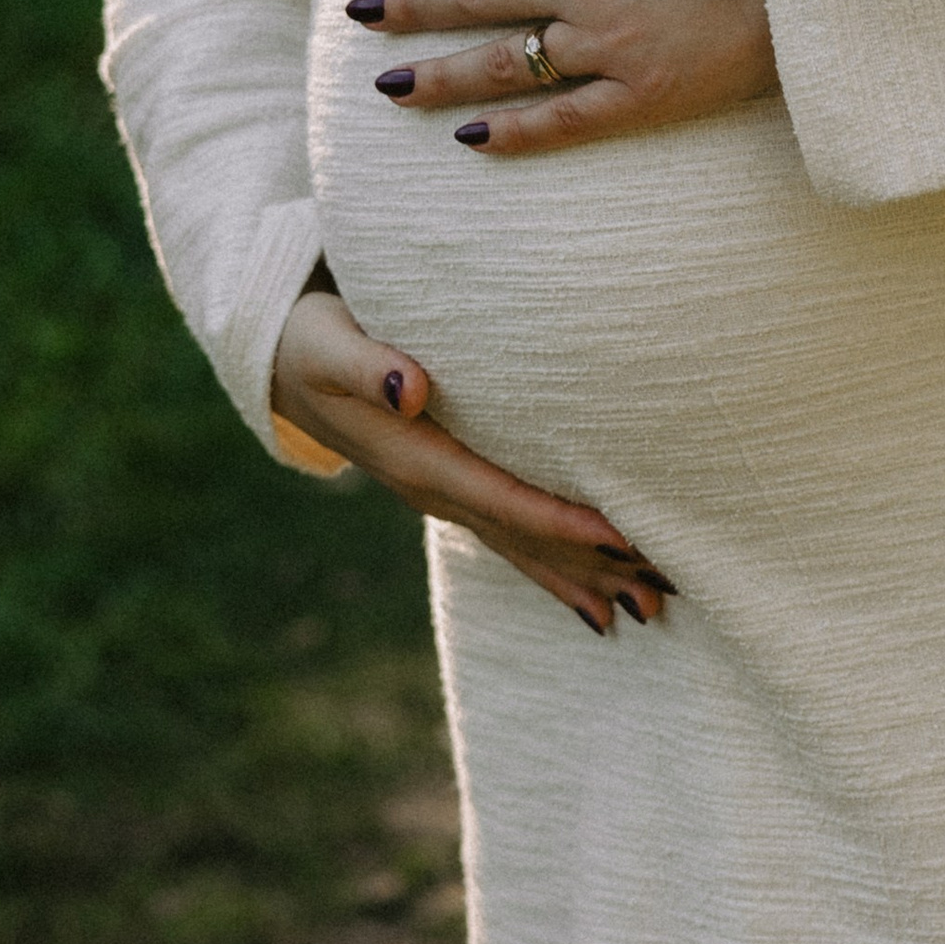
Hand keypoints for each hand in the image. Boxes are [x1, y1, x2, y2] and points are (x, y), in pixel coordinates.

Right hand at [269, 279, 675, 632]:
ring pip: (520, 544)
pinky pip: (508, 532)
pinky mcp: (447, 482)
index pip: (500, 498)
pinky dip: (552, 561)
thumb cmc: (310, 338)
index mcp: (413, 458)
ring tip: (649, 605)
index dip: (559, 520)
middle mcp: (431, 488)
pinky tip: (592, 594)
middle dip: (590, 565)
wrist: (277, 361)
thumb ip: (367, 364)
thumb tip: (412, 389)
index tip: (620, 535)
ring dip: (581, 575)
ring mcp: (439, 493)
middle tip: (667, 589)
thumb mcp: (327, 344)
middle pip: (522, 537)